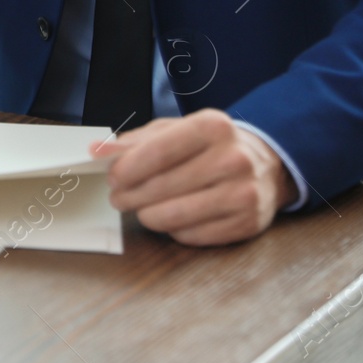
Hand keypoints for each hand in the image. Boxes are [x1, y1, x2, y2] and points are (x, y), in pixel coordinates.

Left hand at [92, 109, 297, 245]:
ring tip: (140, 209)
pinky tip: (171, 218)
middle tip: (118, 198)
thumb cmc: (209, 145)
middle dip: (130, 195)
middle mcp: (233, 158)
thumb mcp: (175, 131)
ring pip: (175, 215)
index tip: (112, 178)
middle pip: (162, 186)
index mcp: (213, 126)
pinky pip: (193, 235)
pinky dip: (173, 230)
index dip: (127, 169)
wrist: (266, 165)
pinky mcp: (248, 223)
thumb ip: (135, 141)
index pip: (157, 152)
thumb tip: (96, 150)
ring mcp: (244, 193)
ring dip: (147, 215)